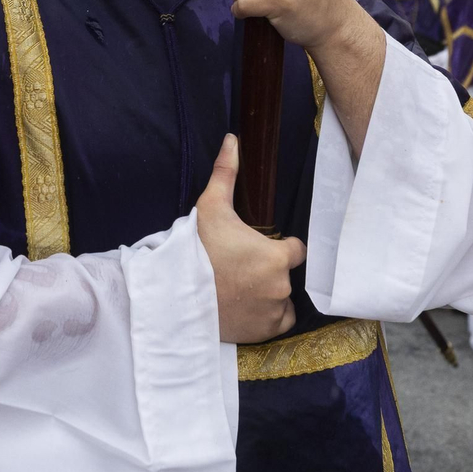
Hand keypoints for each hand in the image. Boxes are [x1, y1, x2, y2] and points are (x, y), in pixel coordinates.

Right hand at [195, 135, 304, 343]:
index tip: (260, 249)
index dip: (280, 248)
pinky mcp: (265, 332)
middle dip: (271, 271)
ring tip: (245, 288)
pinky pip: (279, 321)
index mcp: (277, 257)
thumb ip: (226, 174)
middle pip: (287, 275)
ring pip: (284, 299)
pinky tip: (248, 306)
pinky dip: (268, 316)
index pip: (296, 250)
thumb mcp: (211, 208)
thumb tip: (232, 139)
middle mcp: (282, 286)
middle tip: (244, 268)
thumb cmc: (197, 250)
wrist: (176, 296)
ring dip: (272, 294)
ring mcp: (274, 312)